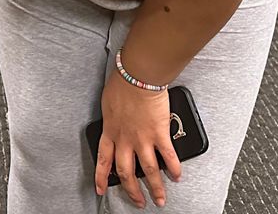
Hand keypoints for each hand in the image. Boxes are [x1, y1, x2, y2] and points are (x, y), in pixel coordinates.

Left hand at [94, 71, 180, 207]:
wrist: (137, 76)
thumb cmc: (122, 83)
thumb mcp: (108, 103)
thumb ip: (111, 117)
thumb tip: (113, 121)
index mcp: (110, 131)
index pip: (103, 160)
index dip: (101, 177)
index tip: (101, 189)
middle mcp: (125, 140)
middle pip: (126, 172)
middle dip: (132, 190)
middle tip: (138, 201)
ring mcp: (143, 139)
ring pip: (149, 171)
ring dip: (155, 188)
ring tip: (160, 199)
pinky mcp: (160, 134)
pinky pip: (168, 156)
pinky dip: (174, 168)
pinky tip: (177, 176)